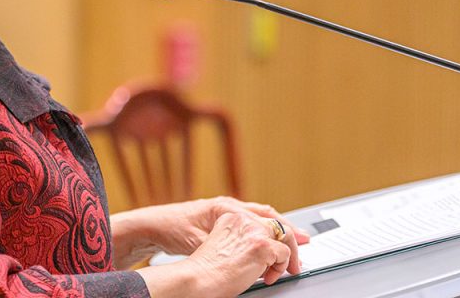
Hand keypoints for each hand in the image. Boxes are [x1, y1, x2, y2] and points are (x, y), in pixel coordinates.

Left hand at [151, 196, 308, 262]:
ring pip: (261, 217)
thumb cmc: (172, 229)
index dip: (282, 234)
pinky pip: (252, 222)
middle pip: (268, 214)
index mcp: (227, 208)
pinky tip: (271, 239)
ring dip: (278, 229)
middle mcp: (230, 207)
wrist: (154, 224)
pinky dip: (265, 230)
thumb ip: (222, 244)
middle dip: (288, 229)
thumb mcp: (198, 240)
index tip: (297, 245)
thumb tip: (242, 253)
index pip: (264, 218)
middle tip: (305, 242)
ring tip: (296, 240)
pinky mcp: (223, 219)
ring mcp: (227, 212)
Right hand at [184, 211, 293, 292]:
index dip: (277, 231)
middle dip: (290, 242)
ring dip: (287, 257)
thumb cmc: (205, 269)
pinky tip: (268, 277)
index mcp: (232, 216)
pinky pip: (284, 254)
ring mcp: (254, 231)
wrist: (197, 278)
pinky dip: (280, 268)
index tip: (286, 241)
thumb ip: (241, 240)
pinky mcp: (262, 245)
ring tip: (284, 271)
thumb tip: (262, 252)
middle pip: (277, 224)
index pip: (262, 219)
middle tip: (294, 260)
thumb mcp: (223, 244)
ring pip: (286, 237)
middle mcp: (244, 219)